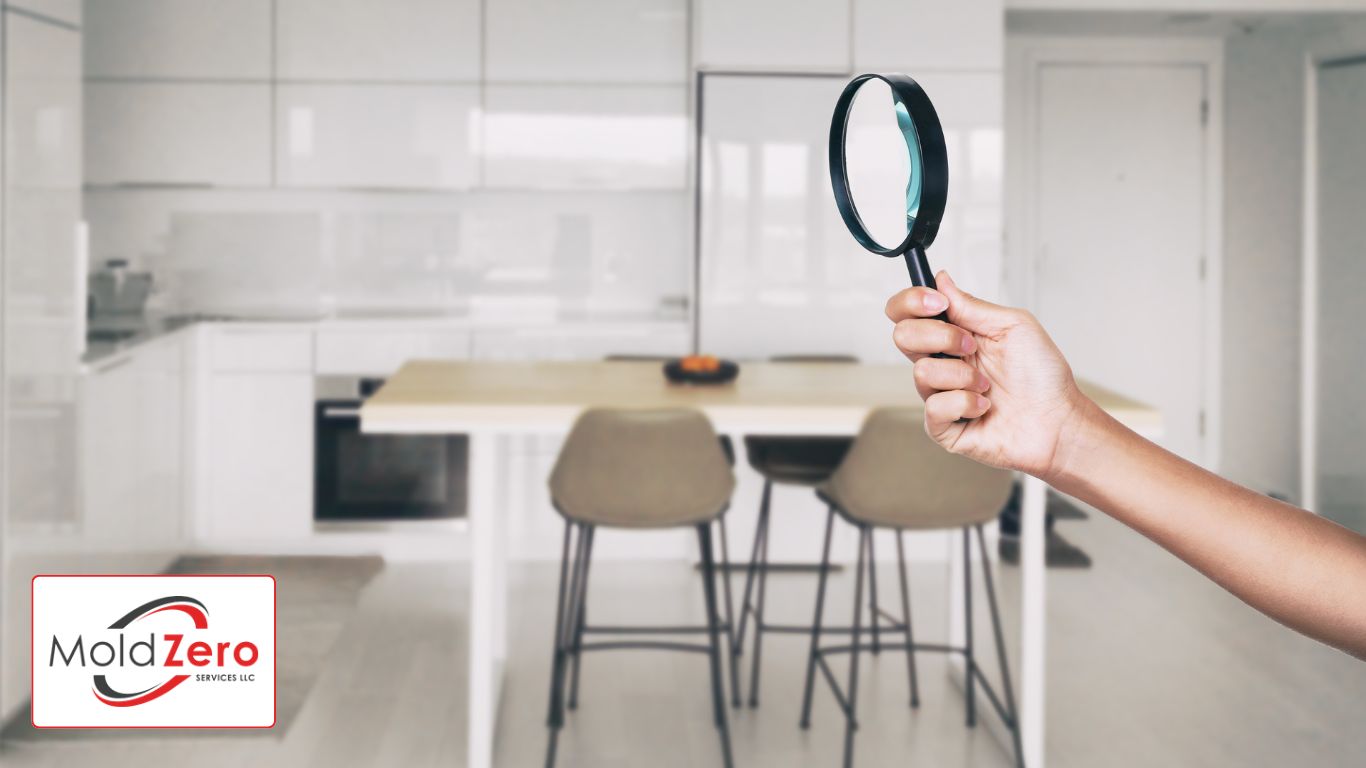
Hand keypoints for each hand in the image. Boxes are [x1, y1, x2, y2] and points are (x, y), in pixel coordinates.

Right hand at [885, 271, 1095, 479]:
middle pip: (903, 336)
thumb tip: (941, 280)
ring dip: (962, 375)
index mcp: (953, 334)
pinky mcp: (943, 426)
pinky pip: (934, 408)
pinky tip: (984, 406)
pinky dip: (965, 403)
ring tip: (987, 384)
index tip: (938, 302)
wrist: (1058, 419)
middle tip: (971, 346)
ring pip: (922, 373)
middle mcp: (942, 362)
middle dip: (939, 336)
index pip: (907, 312)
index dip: (911, 301)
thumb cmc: (1042, 375)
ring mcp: (940, 394)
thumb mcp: (1013, 325)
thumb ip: (971, 305)